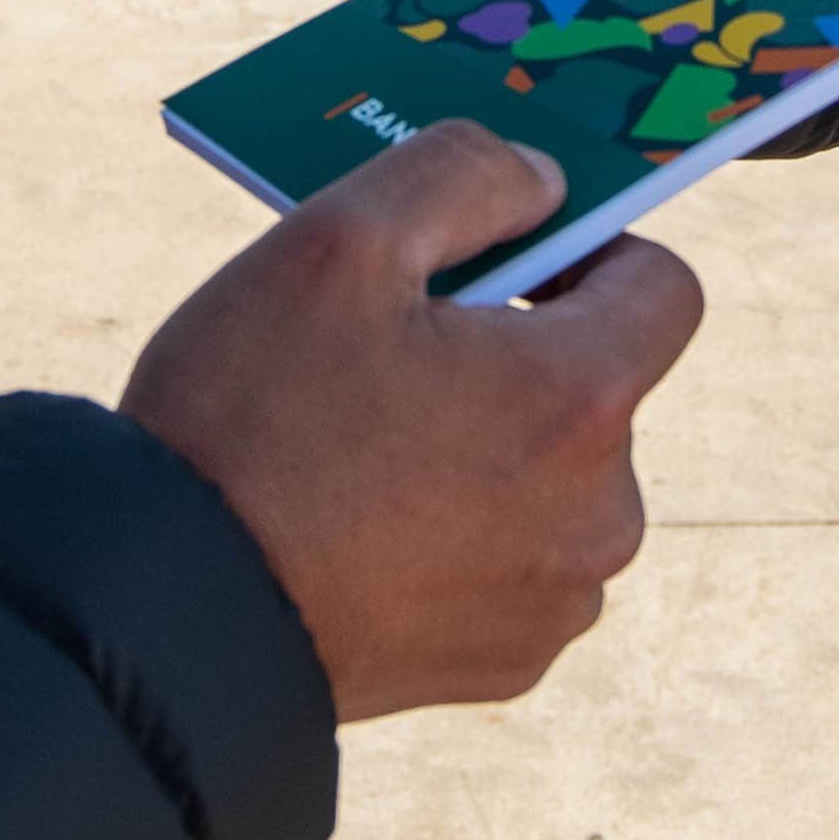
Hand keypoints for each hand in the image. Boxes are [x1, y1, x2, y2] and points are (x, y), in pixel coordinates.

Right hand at [118, 124, 705, 718]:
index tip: (504, 261)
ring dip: (488, 448)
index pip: (664, 287)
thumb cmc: (251, 420)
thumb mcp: (336, 241)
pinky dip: (460, 536)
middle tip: (392, 359)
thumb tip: (543, 183)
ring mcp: (557, 600)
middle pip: (596, 387)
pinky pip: (513, 564)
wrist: (174, 614)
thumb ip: (463, 175)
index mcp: (579, 399)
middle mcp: (601, 512)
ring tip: (365, 450)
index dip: (590, 250)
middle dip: (515, 356)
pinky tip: (364, 528)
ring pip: (553, 479)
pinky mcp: (507, 665)